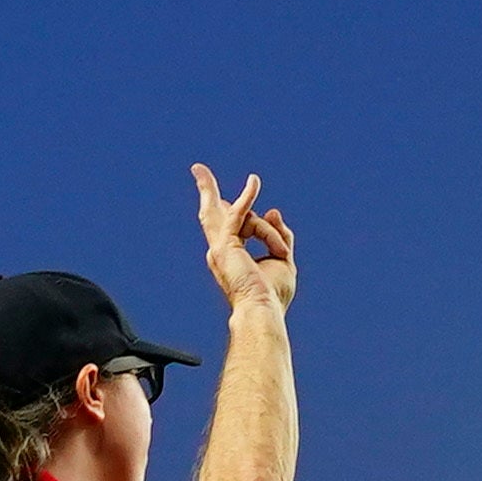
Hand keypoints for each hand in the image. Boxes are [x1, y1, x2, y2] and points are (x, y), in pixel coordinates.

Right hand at [192, 163, 298, 311]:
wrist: (262, 310)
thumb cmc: (272, 295)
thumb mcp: (282, 258)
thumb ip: (279, 233)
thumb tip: (274, 210)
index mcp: (230, 257)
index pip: (232, 225)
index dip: (242, 210)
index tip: (253, 193)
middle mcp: (220, 251)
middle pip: (211, 214)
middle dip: (207, 190)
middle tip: (198, 170)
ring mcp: (220, 248)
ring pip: (236, 215)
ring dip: (260, 223)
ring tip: (271, 241)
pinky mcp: (226, 244)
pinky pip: (239, 214)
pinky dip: (248, 198)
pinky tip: (255, 182)